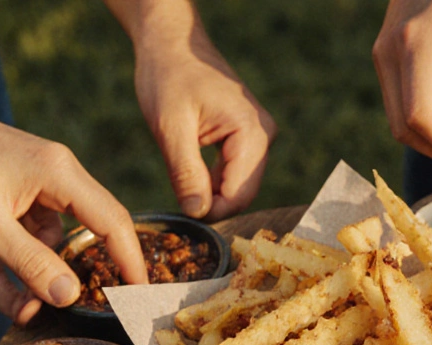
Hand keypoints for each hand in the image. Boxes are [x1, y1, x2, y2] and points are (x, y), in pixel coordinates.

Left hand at [0, 99, 145, 324]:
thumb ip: (30, 263)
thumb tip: (71, 296)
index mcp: (59, 176)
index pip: (113, 222)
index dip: (131, 260)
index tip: (141, 293)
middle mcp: (54, 182)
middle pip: (81, 239)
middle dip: (72, 279)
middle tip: (76, 312)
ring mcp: (30, 195)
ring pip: (45, 249)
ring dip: (31, 281)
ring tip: (19, 309)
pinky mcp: (8, 206)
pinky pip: (18, 246)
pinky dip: (9, 271)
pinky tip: (3, 296)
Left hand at [134, 33, 275, 220]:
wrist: (172, 44)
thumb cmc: (168, 77)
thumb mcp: (170, 127)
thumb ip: (186, 172)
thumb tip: (197, 212)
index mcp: (251, 132)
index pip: (239, 193)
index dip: (211, 211)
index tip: (181, 211)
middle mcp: (264, 135)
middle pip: (244, 192)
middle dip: (213, 204)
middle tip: (179, 202)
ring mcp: (258, 135)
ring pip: (239, 184)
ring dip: (212, 193)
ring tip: (182, 185)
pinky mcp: (248, 137)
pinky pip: (236, 172)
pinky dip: (214, 181)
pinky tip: (192, 175)